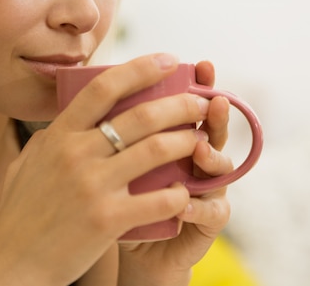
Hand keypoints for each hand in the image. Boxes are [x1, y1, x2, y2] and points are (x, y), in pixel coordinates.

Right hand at [0, 54, 223, 284]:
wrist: (12, 261)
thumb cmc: (20, 212)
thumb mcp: (28, 163)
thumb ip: (51, 137)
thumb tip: (67, 117)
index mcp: (58, 135)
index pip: (103, 87)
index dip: (141, 69)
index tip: (169, 60)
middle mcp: (76, 153)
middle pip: (141, 115)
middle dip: (180, 104)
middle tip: (200, 104)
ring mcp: (92, 186)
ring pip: (156, 150)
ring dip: (186, 142)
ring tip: (201, 141)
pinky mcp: (107, 219)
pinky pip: (158, 199)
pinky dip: (179, 193)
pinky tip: (186, 192)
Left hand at [117, 60, 233, 285]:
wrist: (130, 245)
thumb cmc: (119, 197)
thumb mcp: (114, 160)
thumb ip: (114, 128)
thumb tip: (89, 81)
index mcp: (174, 138)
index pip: (188, 107)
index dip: (198, 85)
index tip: (199, 65)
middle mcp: (195, 159)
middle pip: (213, 131)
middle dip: (215, 114)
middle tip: (212, 101)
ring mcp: (206, 190)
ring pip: (220, 169)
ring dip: (211, 158)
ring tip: (199, 151)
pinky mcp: (207, 223)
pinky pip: (211, 213)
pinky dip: (197, 207)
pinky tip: (182, 203)